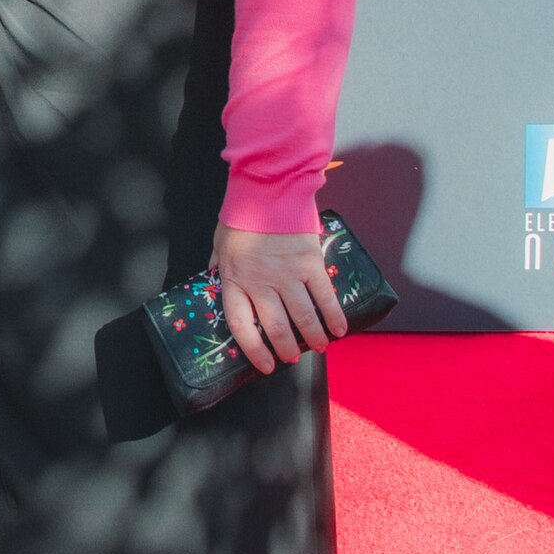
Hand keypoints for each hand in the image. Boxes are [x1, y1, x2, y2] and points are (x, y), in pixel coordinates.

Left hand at [212, 224, 345, 374]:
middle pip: (275, 327)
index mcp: (235, 280)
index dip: (254, 350)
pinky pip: (324, 297)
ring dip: (314, 337)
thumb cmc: (242, 215)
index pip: (241, 326)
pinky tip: (339, 329)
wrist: (268, 187)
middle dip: (286, 349)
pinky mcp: (310, 263)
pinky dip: (334, 316)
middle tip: (293, 358)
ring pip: (303, 317)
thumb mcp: (220, 243)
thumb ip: (219, 265)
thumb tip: (214, 279)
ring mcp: (287, 274)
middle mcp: (261, 283)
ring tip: (320, 347)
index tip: (265, 365)